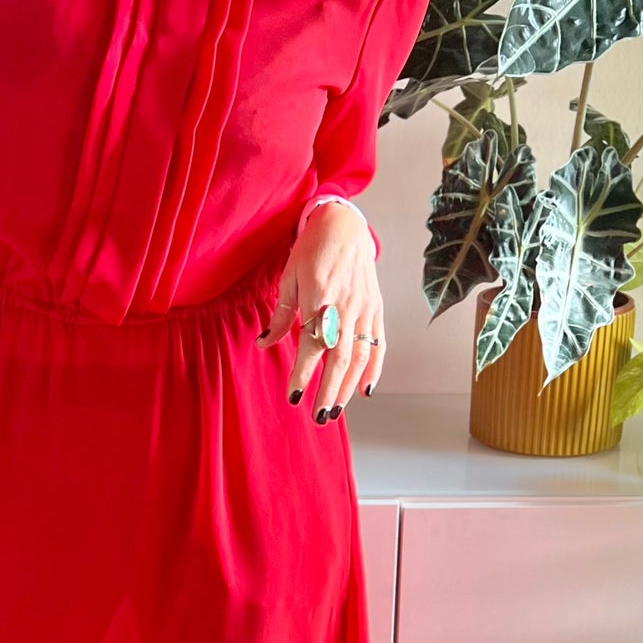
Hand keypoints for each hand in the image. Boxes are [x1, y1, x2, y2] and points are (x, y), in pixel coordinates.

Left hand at [256, 202, 384, 417]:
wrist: (344, 227)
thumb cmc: (312, 251)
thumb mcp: (288, 279)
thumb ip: (280, 316)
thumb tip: (264, 344)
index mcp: (318, 298)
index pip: (311, 345)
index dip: (303, 373)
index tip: (293, 396)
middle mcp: (344, 307)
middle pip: (339, 357)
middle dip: (330, 390)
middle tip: (320, 416)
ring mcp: (364, 309)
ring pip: (360, 355)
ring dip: (349, 386)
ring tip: (336, 409)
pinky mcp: (376, 309)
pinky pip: (378, 344)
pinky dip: (374, 369)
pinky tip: (365, 390)